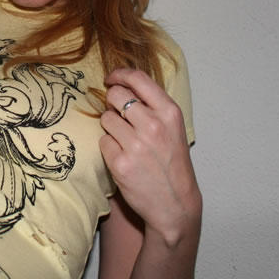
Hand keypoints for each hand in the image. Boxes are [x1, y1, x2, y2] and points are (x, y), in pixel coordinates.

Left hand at [99, 68, 200, 247]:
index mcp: (170, 113)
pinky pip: (103, 142)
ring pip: (106, 118)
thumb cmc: (172, 163)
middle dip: (111, 101)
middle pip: (116, 95)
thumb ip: (153, 106)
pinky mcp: (121, 163)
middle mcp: (154, 125)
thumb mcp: (173, 128)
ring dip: (109, 126)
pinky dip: (108, 147)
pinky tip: (121, 156)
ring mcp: (136, 145)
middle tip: (115, 112)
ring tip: (123, 139)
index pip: (138, 79)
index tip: (111, 78)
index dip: (120, 74)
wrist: (175, 203)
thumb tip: (122, 86)